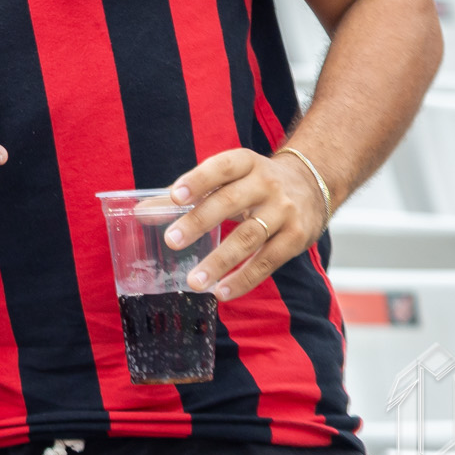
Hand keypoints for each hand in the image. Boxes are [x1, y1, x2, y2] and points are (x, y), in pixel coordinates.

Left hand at [163, 147, 327, 300]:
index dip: (198, 180)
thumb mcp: (228, 177)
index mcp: (246, 162)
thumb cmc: (254, 182)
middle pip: (230, 202)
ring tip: (195, 281)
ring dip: (220, 261)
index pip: (220, 168)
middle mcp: (267, 184)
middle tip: (171, 241)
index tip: (175, 196)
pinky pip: (267, 261)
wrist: (312, 184)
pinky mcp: (297, 237)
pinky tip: (222, 292)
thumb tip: (142, 212)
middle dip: (199, 222)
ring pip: (249, 237)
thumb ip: (188, 193)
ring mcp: (284, 211)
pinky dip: (244, 279)